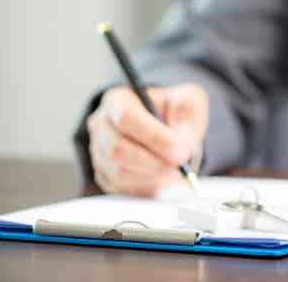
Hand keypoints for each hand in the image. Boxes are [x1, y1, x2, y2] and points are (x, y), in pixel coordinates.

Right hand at [86, 84, 208, 196]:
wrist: (168, 130)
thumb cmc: (175, 112)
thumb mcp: (187, 99)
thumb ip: (186, 110)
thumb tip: (181, 133)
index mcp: (118, 100)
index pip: (126, 117)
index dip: (154, 136)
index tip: (180, 149)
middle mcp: (102, 126)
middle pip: (118, 149)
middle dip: (156, 161)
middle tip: (181, 163)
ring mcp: (99, 153)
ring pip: (119, 173)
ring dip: (154, 176)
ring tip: (176, 170)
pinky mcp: (105, 176)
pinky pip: (123, 189)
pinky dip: (148, 188)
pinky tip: (164, 178)